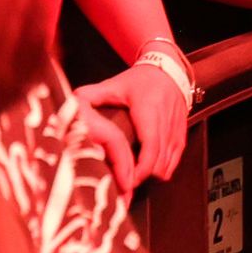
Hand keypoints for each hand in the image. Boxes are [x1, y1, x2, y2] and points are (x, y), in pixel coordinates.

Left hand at [72, 59, 190, 188]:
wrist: (168, 70)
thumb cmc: (139, 80)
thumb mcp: (113, 85)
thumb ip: (91, 95)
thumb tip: (70, 103)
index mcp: (148, 109)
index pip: (150, 146)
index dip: (140, 168)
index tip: (127, 179)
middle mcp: (165, 120)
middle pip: (158, 160)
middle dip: (141, 176)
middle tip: (123, 182)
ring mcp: (176, 128)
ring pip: (167, 164)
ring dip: (151, 174)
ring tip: (132, 177)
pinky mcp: (181, 133)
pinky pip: (175, 160)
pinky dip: (162, 168)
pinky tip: (147, 169)